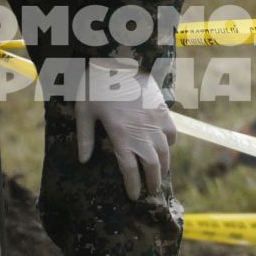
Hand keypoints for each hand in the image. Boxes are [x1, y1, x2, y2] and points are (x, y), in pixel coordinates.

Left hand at [75, 58, 174, 199]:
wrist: (115, 58)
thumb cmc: (94, 86)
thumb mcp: (83, 112)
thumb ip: (85, 138)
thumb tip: (83, 161)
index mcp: (120, 135)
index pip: (130, 169)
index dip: (132, 185)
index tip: (133, 197)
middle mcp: (140, 131)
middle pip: (152, 164)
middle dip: (153, 181)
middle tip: (152, 191)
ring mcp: (154, 120)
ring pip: (165, 151)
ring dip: (164, 166)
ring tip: (161, 175)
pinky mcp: (162, 109)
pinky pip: (171, 132)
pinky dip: (171, 144)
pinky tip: (167, 148)